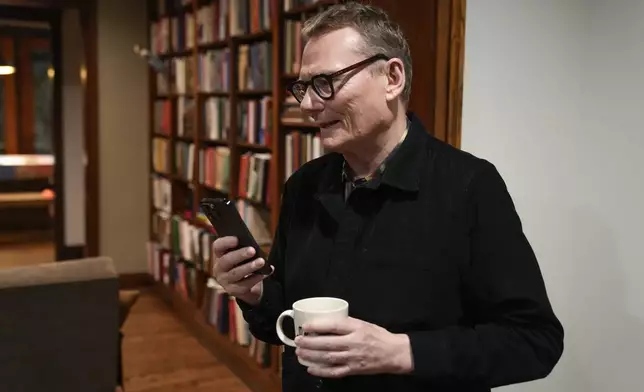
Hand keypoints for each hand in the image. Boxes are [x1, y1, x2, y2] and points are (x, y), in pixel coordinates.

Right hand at [211, 236, 272, 305]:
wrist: (247, 286)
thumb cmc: (244, 265)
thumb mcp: (242, 256)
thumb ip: (244, 249)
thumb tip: (253, 246)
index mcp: (220, 255)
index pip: (218, 246)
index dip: (226, 242)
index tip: (237, 239)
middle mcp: (219, 268)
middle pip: (226, 260)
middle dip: (240, 255)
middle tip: (252, 250)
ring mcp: (225, 281)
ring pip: (236, 273)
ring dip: (249, 267)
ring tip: (261, 262)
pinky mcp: (233, 291)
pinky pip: (245, 284)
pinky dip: (255, 278)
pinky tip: (264, 273)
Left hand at [294, 317, 413, 377]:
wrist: (394, 353)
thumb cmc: (379, 337)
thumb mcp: (364, 324)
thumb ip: (347, 324)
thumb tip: (326, 323)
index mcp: (357, 328)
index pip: (334, 325)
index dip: (318, 325)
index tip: (305, 326)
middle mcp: (354, 343)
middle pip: (327, 343)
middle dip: (309, 342)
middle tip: (297, 341)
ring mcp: (353, 358)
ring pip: (328, 357)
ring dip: (312, 355)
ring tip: (300, 353)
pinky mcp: (353, 370)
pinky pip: (335, 372)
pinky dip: (321, 371)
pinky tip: (311, 368)